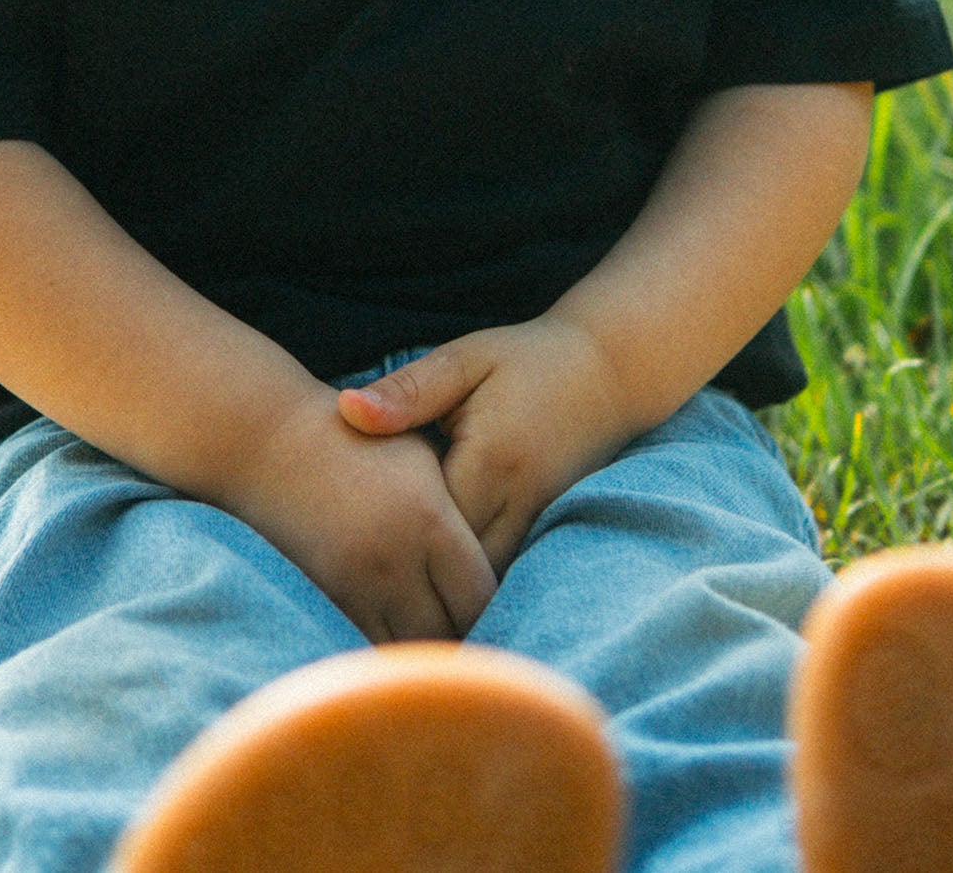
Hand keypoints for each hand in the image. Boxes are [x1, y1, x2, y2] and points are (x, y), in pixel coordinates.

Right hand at [225, 382, 498, 644]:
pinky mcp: (328, 599)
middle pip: (452, 629)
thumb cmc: (358, 440)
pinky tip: (398, 635)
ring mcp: (357, 586)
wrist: (271, 443)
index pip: (483, 593)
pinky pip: (370, 644)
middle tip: (474, 624)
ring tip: (439, 633)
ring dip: (429, 645)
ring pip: (412, 646)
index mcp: (429, 520)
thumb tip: (501, 554)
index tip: (497, 598)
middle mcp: (395, 561)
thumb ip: (461, 509)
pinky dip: (389, 647)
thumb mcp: (420, 454)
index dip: (495, 603)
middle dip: (466, 630)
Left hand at [336, 314, 648, 576]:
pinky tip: (439, 581)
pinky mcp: (549, 528)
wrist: (611, 369)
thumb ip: (408, 391)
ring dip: (444, 586)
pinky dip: (472, 579)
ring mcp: (539, 522)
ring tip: (392, 594)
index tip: (340, 540)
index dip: (383, 539)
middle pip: (455, 569)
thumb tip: (346, 410)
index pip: (427, 525)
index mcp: (490, 460)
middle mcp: (519, 502)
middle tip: (356, 584)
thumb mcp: (465, 360)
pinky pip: (505, 570)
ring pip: (485, 583)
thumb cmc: (528, 359)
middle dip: (411, 577)